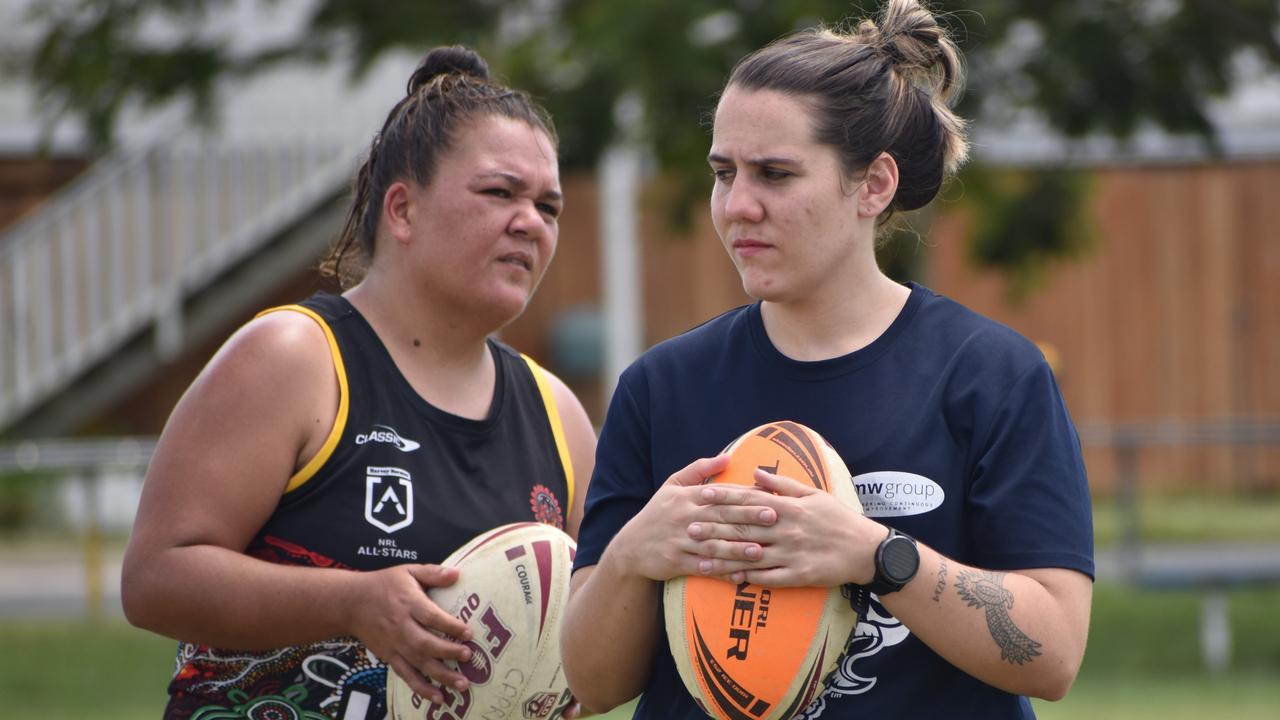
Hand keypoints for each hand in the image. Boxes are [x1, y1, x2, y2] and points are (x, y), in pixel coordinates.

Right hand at [348, 564, 473, 703]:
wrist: (351, 603)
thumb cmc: (384, 585)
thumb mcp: (408, 571)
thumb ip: (433, 573)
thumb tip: (457, 574)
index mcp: (408, 603)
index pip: (430, 616)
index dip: (450, 626)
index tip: (468, 633)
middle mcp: (401, 626)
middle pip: (424, 644)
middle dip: (447, 652)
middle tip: (468, 656)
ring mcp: (394, 644)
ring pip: (418, 663)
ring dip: (440, 676)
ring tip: (462, 685)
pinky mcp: (389, 657)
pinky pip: (406, 675)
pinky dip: (421, 688)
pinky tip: (439, 697)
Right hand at [610, 455, 778, 580]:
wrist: (631, 547)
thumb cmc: (658, 513)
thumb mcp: (673, 485)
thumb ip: (701, 469)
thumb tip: (728, 456)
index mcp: (686, 497)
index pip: (719, 495)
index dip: (744, 497)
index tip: (768, 499)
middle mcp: (683, 517)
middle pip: (720, 518)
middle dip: (748, 518)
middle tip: (773, 519)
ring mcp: (680, 541)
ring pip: (713, 545)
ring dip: (738, 548)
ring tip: (760, 551)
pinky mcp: (676, 562)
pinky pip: (703, 567)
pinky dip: (721, 572)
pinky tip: (740, 575)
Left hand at [689, 469, 886, 587]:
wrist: (865, 550)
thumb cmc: (838, 519)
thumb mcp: (813, 494)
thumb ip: (782, 484)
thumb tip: (754, 472)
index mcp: (788, 508)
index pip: (750, 500)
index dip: (725, 498)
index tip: (703, 495)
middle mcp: (786, 530)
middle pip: (744, 529)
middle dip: (715, 528)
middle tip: (689, 528)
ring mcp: (791, 554)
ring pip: (750, 556)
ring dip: (724, 558)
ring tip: (700, 559)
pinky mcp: (798, 576)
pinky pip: (768, 578)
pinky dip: (748, 578)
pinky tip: (729, 579)